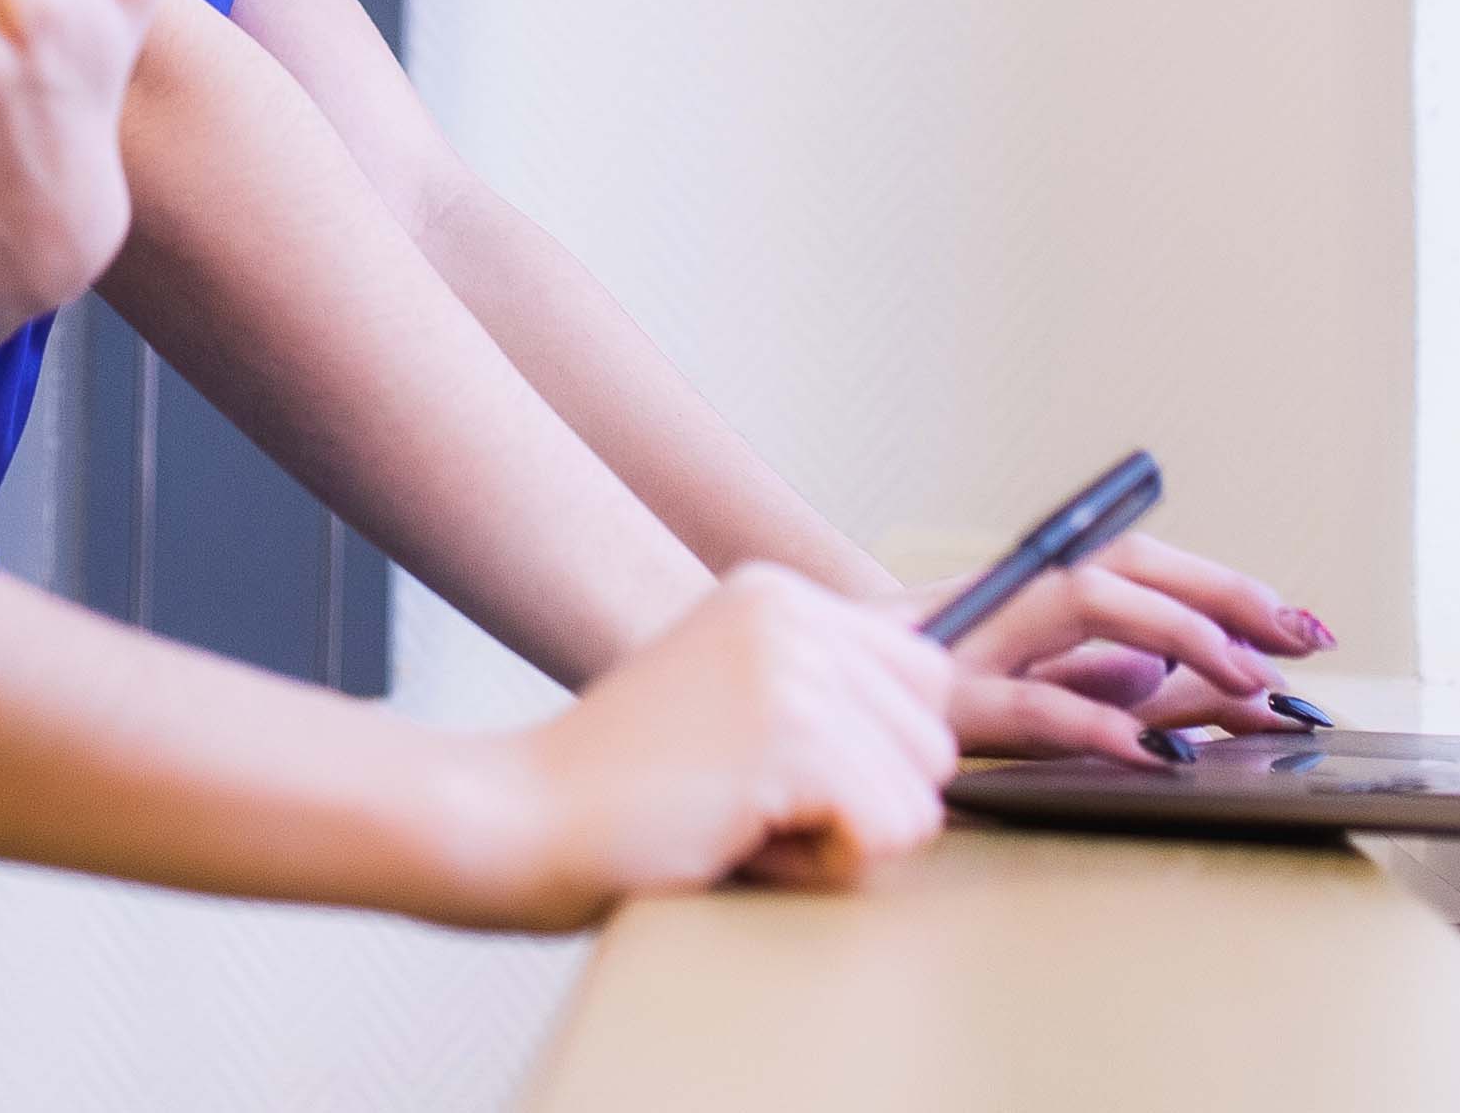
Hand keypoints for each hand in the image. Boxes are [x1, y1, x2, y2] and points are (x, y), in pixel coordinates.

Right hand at [458, 566, 956, 927]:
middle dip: (863, 804)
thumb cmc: (622, 788)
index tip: (782, 771)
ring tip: (740, 820)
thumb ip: (820, 690)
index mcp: (777, 592)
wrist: (520, 816)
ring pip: (921, 798)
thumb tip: (939, 729)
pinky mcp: (789, 737)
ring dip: (840, 842)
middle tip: (751, 802)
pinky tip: (739, 839)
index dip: (875, 756)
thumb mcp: (729, 695)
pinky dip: (821, 868)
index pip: (926, 681)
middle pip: (935, 742)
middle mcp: (791, 611)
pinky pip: (888, 834)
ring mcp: (790, 669)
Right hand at [919, 529, 1335, 761]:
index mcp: (1031, 589)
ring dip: (1176, 633)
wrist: (815, 690)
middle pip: (1124, 565)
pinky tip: (1158, 752)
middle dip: (1221, 595)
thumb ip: (1114, 678)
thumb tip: (1206, 685)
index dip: (1225, 587)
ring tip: (1246, 680)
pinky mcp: (950, 703)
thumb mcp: (1037, 680)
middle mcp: (1009, 598)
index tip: (1300, 625)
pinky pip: (1035, 706)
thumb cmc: (930, 686)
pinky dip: (1102, 725)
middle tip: (1299, 640)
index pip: (1140, 563)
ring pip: (1084, 602)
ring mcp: (978, 642)